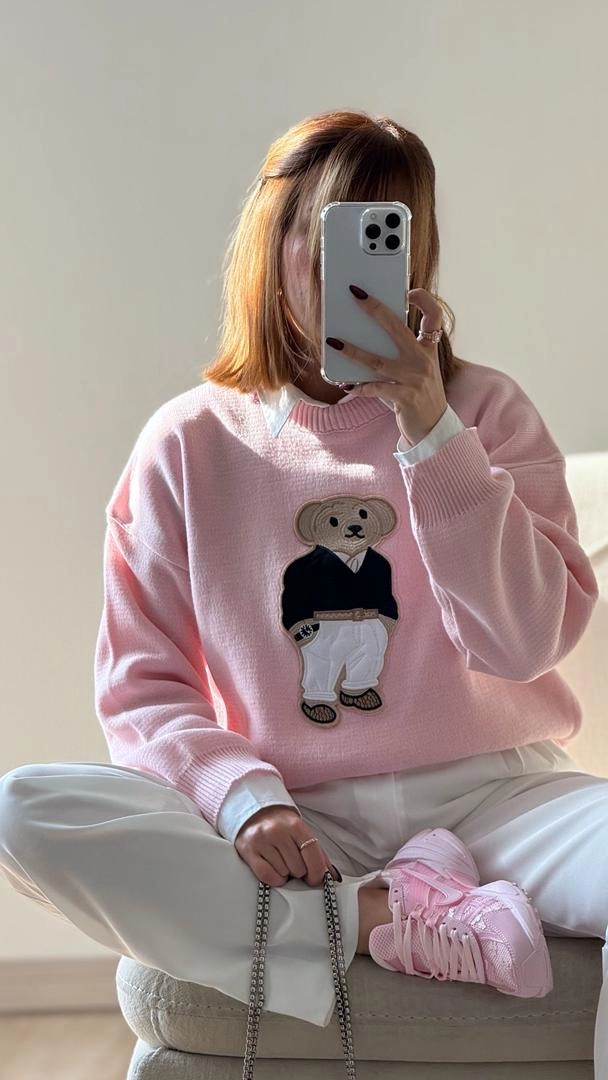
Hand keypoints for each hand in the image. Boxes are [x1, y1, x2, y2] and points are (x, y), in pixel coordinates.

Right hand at [234, 805, 339, 887]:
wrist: (256, 813)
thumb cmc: (282, 826)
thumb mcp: (302, 833)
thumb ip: (318, 853)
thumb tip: (332, 875)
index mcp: (295, 825)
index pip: (312, 854)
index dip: (317, 872)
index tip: (315, 879)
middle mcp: (277, 831)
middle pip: (298, 868)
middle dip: (299, 871)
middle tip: (293, 862)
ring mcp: (261, 841)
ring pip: (283, 874)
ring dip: (285, 873)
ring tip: (281, 861)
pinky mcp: (249, 851)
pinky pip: (267, 877)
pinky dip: (274, 879)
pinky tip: (274, 870)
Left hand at [327, 286, 447, 446]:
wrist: (432, 426)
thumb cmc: (417, 393)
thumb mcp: (416, 369)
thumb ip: (399, 353)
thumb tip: (362, 337)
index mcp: (428, 349)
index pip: (435, 316)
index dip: (425, 299)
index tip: (409, 290)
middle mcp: (423, 360)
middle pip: (397, 327)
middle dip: (374, 309)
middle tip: (355, 294)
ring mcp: (415, 379)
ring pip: (377, 360)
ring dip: (353, 351)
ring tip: (333, 342)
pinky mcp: (406, 397)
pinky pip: (376, 389)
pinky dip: (360, 387)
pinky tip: (346, 384)